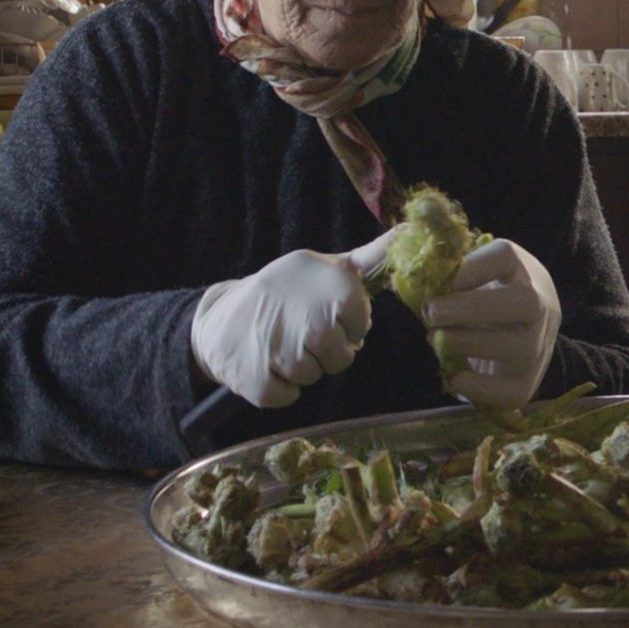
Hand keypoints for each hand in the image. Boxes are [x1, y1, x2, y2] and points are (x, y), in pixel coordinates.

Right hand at [190, 233, 392, 407]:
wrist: (220, 317)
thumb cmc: (286, 292)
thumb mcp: (327, 267)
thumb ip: (370, 257)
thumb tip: (407, 230)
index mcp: (335, 287)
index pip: (360, 327)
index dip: (344, 327)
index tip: (324, 315)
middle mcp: (311, 317)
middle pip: (341, 358)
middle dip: (324, 352)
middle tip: (300, 333)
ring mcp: (282, 350)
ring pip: (313, 377)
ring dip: (300, 368)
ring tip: (279, 343)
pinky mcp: (259, 381)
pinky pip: (288, 396)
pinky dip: (278, 387)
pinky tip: (264, 361)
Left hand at [425, 238, 561, 410]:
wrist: (520, 331)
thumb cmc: (486, 296)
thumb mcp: (474, 276)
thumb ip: (449, 274)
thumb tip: (416, 276)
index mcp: (522, 269)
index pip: (505, 256)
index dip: (469, 268)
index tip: (437, 280)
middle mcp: (542, 304)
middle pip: (525, 301)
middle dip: (472, 308)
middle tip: (431, 313)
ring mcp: (541, 344)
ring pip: (522, 346)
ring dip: (470, 343)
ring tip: (437, 340)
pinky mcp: (530, 381)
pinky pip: (515, 391)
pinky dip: (481, 388)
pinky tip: (454, 378)